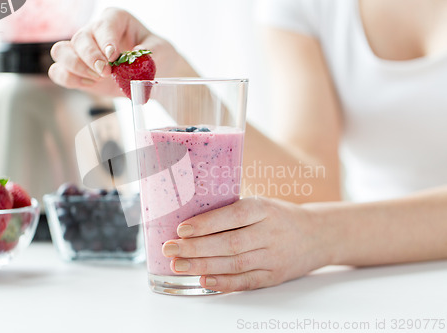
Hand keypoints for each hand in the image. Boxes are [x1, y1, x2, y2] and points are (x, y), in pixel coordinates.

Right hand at [48, 8, 195, 95]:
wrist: (154, 73)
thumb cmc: (157, 56)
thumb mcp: (162, 51)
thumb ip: (149, 54)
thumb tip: (130, 60)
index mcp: (116, 19)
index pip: (104, 24)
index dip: (106, 40)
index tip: (114, 56)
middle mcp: (95, 32)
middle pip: (79, 38)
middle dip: (91, 57)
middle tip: (107, 72)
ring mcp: (82, 51)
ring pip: (61, 51)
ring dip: (76, 67)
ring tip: (97, 78)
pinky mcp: (77, 70)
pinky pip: (58, 72)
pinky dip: (69, 79)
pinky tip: (90, 84)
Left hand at [162, 197, 331, 291]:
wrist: (317, 235)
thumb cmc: (279, 216)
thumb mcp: (260, 203)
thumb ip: (232, 210)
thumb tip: (190, 217)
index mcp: (263, 208)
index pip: (232, 215)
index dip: (206, 224)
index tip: (181, 229)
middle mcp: (269, 232)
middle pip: (229, 243)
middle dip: (195, 248)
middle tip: (170, 249)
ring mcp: (273, 256)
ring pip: (234, 264)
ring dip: (203, 266)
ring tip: (178, 265)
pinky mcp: (274, 275)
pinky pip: (247, 282)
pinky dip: (224, 283)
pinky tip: (204, 281)